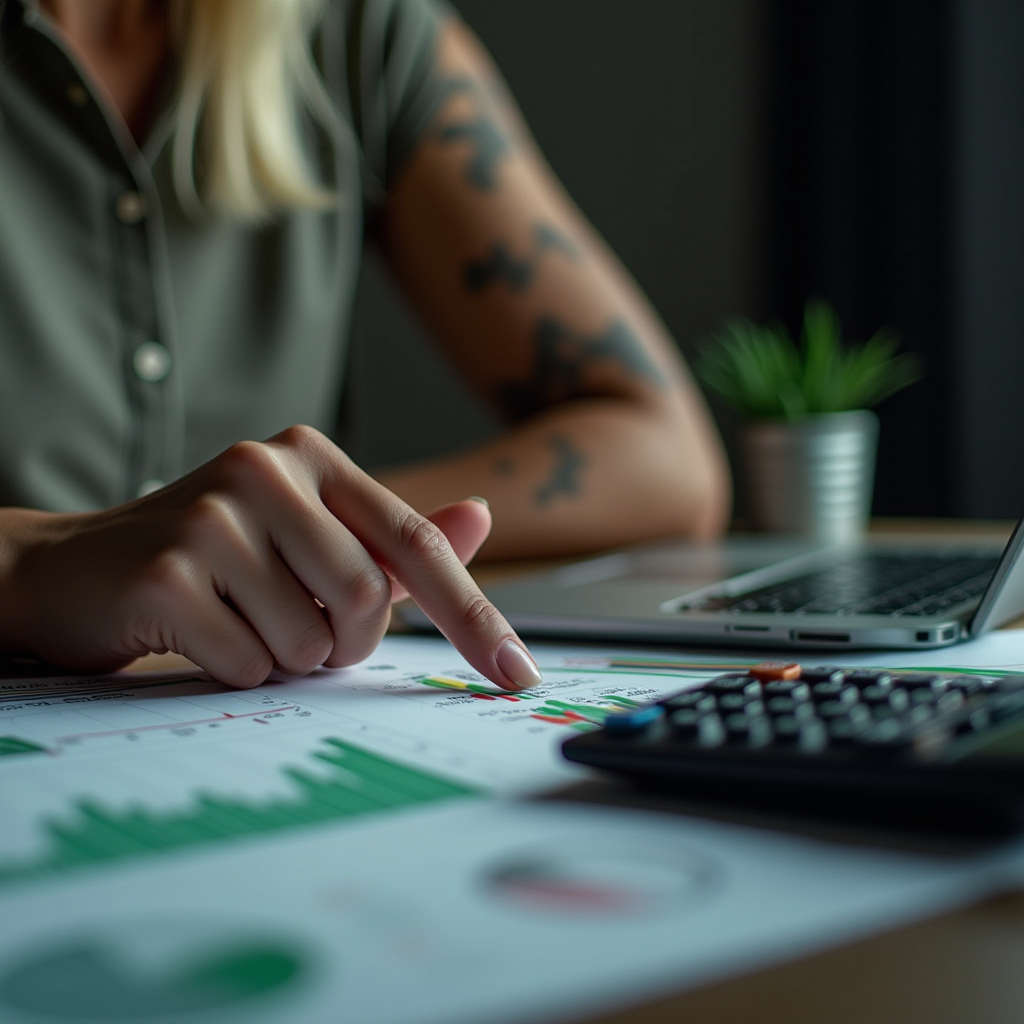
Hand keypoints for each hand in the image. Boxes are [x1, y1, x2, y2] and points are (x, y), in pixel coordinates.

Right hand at [2, 426, 541, 689]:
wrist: (77, 568)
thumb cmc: (212, 558)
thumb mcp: (309, 537)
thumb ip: (392, 538)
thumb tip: (481, 517)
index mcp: (311, 457)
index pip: (416, 542)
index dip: (475, 615)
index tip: (517, 675)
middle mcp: (264, 469)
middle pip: (366, 600)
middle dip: (344, 642)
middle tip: (301, 633)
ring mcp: (212, 516)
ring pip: (310, 639)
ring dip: (288, 657)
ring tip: (240, 621)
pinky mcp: (167, 572)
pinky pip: (251, 664)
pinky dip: (240, 671)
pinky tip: (200, 635)